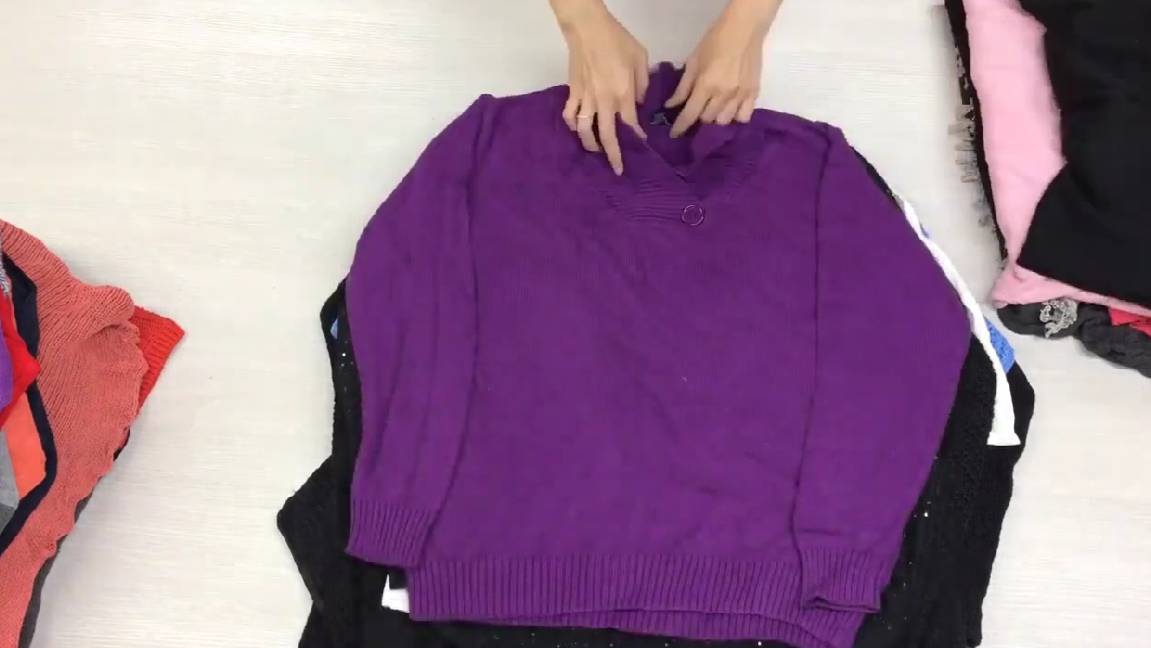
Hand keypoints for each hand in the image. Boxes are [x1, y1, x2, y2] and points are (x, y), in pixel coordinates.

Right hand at [551, 0, 648, 174]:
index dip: (636, 136)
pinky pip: (571, 115)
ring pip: (585, 130)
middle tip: (617, 170)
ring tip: (595, 152)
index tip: (641, 143)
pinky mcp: (573, 92)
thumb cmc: (617, 40)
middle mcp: (604, 101)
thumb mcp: (640, 57)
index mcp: (622, 93)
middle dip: (613, 156)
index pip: (630, 123)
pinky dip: (573, 125)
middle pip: (607, 135)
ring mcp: (586, 98)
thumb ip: (642, 82)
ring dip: (590, 145)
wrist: (587, 28)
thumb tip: (637, 102)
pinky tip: (577, 129)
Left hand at [665, 0, 781, 136]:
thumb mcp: (693, 61)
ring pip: (725, 121)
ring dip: (716, 117)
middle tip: (697, 109)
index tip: (674, 135)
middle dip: (699, 116)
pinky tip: (731, 108)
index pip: (690, 114)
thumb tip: (671, 105)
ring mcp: (740, 95)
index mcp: (706, 85)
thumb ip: (683, 86)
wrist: (744, 29)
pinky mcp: (754, 93)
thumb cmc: (715, 41)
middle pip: (707, 119)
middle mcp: (724, 94)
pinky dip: (736, 116)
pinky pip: (744, 116)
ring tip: (714, 108)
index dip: (680, 127)